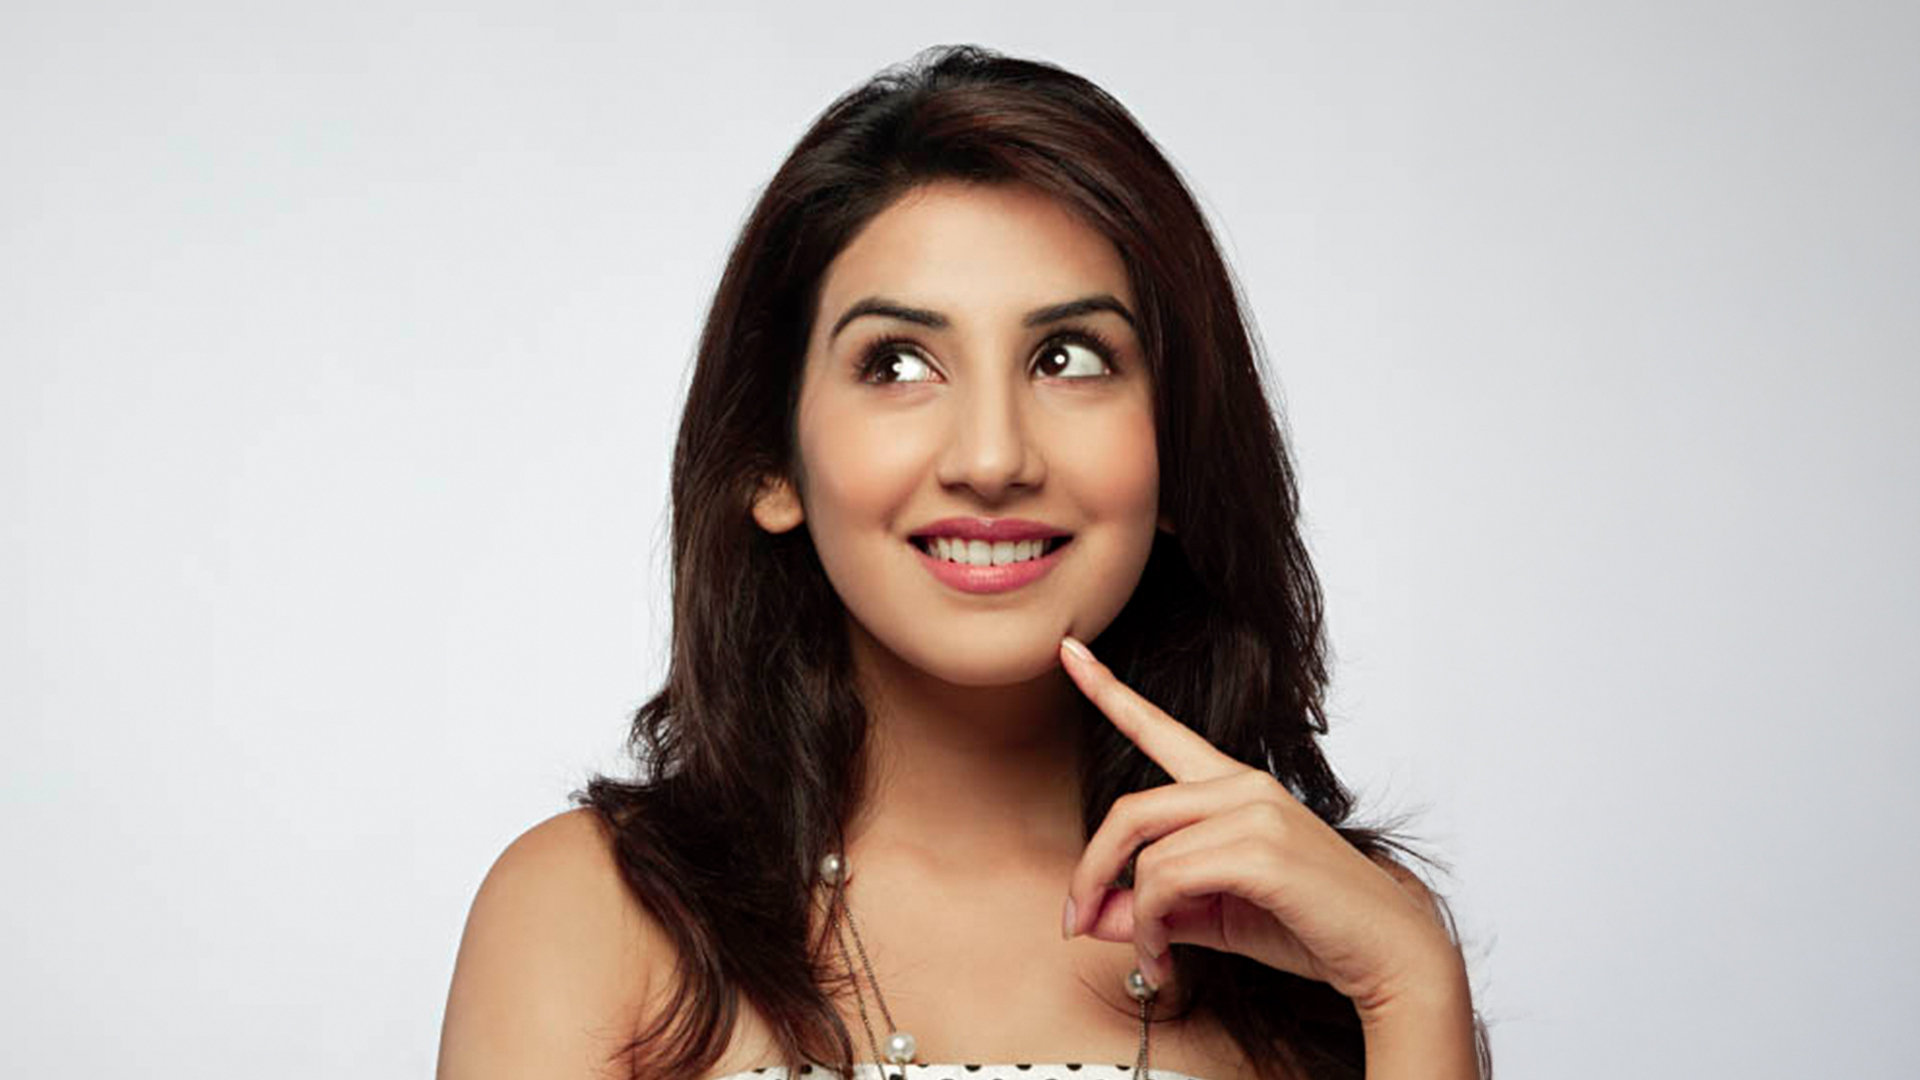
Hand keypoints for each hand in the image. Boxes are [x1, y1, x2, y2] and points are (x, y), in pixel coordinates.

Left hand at [1057, 636, 1464, 1020]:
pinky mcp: (1262, 849)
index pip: (1161, 730)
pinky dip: (1150, 927)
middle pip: (1130, 811)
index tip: (1067, 651)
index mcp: (1233, 787)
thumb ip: (1152, 909)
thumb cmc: (1309, 927)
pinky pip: (1168, 879)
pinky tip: (1166, 961)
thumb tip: (1088, 918)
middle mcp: (1242, 786)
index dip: (1108, 691)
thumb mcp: (1212, 916)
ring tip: (1151, 961)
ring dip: (1131, 918)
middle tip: (1075, 924)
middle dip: (1091, 873)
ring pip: (1147, 853)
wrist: (1389, 954)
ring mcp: (1255, 811)